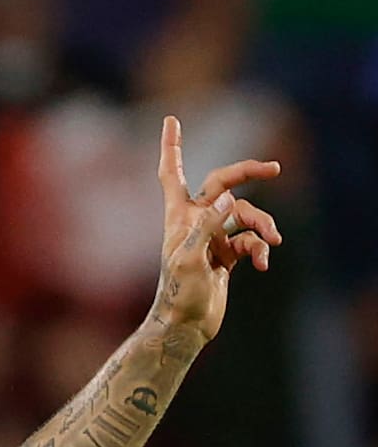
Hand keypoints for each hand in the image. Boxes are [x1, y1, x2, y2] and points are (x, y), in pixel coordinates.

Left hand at [153, 116, 281, 343]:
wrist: (185, 326)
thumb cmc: (180, 294)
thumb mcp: (190, 259)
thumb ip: (207, 227)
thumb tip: (229, 199)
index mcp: (178, 217)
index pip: (172, 174)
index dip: (172, 147)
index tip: (171, 120)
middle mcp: (194, 222)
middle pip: (223, 184)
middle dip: (248, 173)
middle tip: (275, 167)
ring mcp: (212, 238)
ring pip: (246, 215)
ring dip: (263, 225)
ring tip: (272, 242)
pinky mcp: (227, 256)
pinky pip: (251, 241)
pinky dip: (261, 249)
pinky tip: (262, 266)